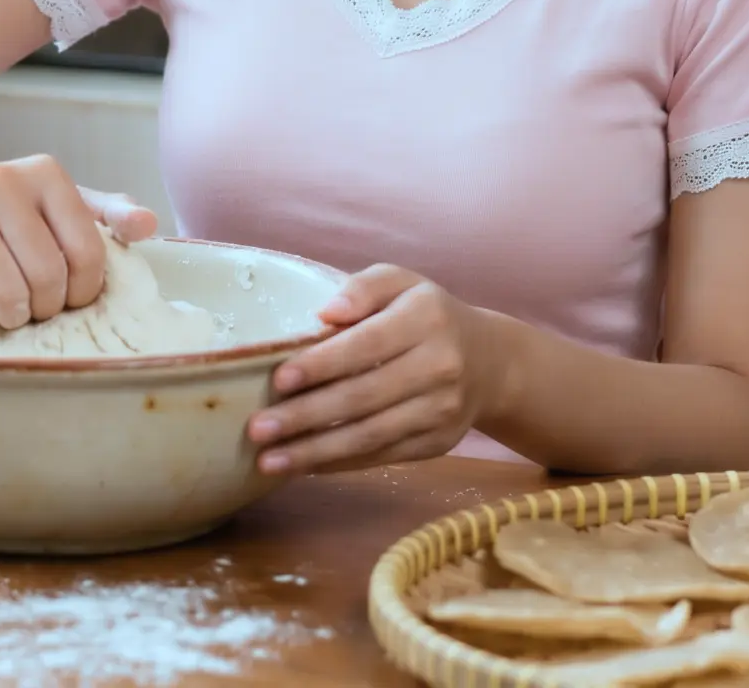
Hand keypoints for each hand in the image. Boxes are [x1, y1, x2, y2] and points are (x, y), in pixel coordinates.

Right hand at [0, 154, 156, 333]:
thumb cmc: (6, 212)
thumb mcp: (57, 204)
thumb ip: (106, 215)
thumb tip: (149, 225)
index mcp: (45, 173)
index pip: (88, 252)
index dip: (86, 291)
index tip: (73, 296)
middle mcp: (3, 182)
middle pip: (48, 276)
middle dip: (49, 308)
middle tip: (39, 308)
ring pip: (8, 293)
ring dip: (15, 318)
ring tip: (11, 313)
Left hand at [247, 265, 493, 473]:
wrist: (490, 362)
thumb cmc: (426, 315)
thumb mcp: (400, 283)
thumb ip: (363, 288)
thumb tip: (324, 313)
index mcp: (427, 319)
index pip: (367, 345)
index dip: (322, 364)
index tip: (278, 380)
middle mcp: (440, 367)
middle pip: (364, 397)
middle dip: (306, 417)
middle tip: (258, 429)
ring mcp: (442, 410)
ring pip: (371, 436)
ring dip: (315, 451)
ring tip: (268, 460)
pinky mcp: (438, 443)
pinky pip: (382, 457)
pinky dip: (339, 463)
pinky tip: (303, 465)